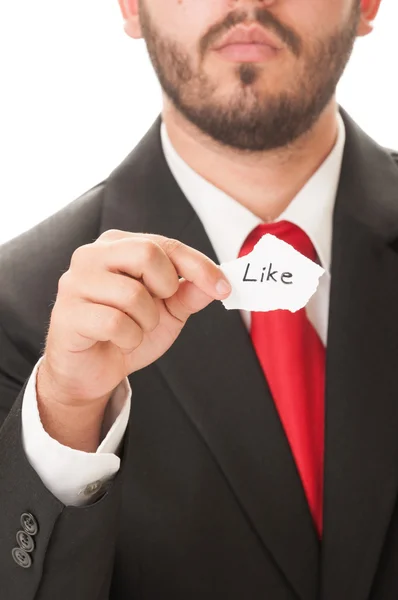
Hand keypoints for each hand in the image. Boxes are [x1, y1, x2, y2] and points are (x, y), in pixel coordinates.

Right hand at [39, 230, 230, 409]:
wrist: (91, 371)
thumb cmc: (126, 332)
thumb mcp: (167, 312)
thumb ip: (190, 293)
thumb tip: (219, 282)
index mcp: (117, 246)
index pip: (165, 244)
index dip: (199, 266)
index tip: (224, 288)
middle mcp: (91, 255)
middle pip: (147, 254)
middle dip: (165, 288)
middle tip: (158, 307)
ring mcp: (75, 283)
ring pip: (133, 294)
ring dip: (146, 321)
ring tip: (134, 328)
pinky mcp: (67, 314)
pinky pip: (115, 323)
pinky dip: (129, 339)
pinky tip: (118, 341)